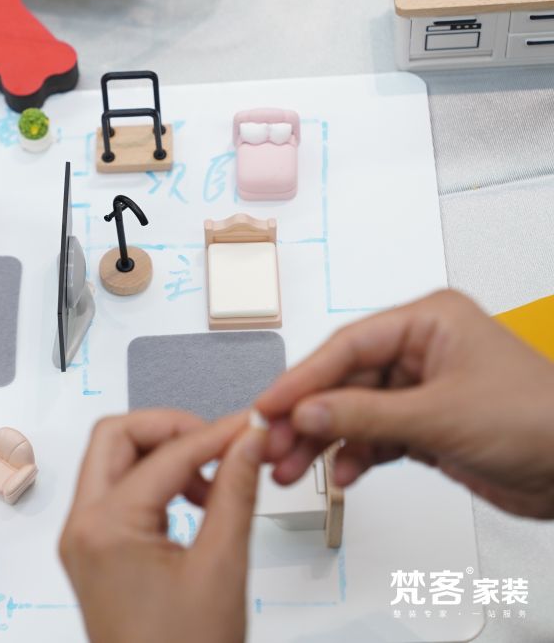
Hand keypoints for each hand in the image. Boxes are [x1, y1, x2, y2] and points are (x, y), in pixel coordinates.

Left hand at [59, 410, 265, 642]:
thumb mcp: (222, 567)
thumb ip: (234, 493)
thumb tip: (247, 444)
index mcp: (105, 528)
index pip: (164, 453)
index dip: (216, 434)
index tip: (252, 428)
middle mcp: (81, 528)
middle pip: (115, 437)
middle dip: (172, 429)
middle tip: (222, 440)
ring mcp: (81, 541)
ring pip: (112, 462)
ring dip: (162, 455)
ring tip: (214, 478)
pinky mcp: (92, 554)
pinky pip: (115, 494)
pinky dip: (153, 483)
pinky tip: (193, 500)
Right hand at [256, 289, 553, 517]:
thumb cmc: (541, 421)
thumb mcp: (441, 415)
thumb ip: (366, 415)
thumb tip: (307, 411)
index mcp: (428, 323)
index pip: (347, 347)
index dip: (302, 379)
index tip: (268, 405)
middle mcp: (422, 351)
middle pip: (342, 382)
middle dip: (307, 416)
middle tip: (273, 444)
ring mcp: (422, 390)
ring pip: (353, 413)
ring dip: (323, 441)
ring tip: (293, 468)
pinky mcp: (426, 426)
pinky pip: (374, 437)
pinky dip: (355, 456)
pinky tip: (342, 473)